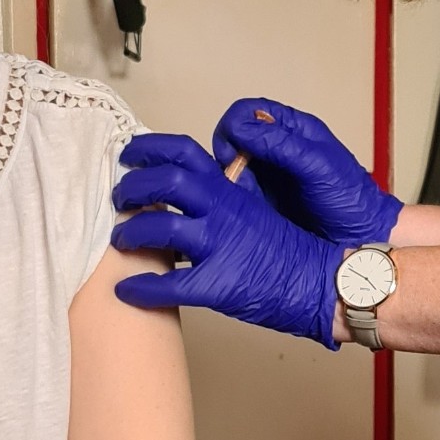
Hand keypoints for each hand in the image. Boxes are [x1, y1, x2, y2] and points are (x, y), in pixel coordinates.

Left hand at [111, 134, 341, 344]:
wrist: (322, 280)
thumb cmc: (289, 247)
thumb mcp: (257, 206)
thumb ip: (225, 193)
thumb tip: (192, 183)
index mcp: (230, 188)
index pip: (183, 152)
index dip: (149, 149)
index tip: (129, 155)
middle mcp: (222, 209)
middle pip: (164, 182)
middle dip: (132, 189)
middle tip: (118, 199)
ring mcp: (220, 245)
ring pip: (160, 228)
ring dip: (130, 234)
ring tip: (120, 241)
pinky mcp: (218, 283)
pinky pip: (169, 285)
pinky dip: (141, 289)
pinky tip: (125, 291)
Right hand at [212, 98, 401, 246]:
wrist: (360, 238)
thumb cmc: (350, 199)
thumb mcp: (318, 166)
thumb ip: (280, 144)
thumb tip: (240, 127)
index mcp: (293, 129)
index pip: (247, 111)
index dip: (233, 126)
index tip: (234, 150)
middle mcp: (276, 148)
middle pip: (233, 138)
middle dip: (228, 155)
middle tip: (237, 177)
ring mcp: (268, 174)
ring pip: (231, 165)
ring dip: (230, 178)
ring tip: (246, 197)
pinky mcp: (263, 200)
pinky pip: (236, 192)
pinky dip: (234, 197)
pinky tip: (248, 209)